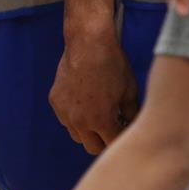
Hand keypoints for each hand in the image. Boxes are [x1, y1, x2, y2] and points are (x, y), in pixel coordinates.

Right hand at [49, 27, 136, 153]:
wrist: (88, 42)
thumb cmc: (113, 65)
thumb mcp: (130, 91)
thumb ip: (132, 115)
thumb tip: (133, 127)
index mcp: (101, 121)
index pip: (113, 144)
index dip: (123, 139)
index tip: (127, 133)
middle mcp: (79, 121)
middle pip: (93, 147)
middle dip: (105, 141)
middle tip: (114, 129)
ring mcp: (64, 112)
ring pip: (77, 135)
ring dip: (88, 131)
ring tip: (98, 115)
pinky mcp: (55, 102)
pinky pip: (66, 119)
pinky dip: (75, 116)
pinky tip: (85, 102)